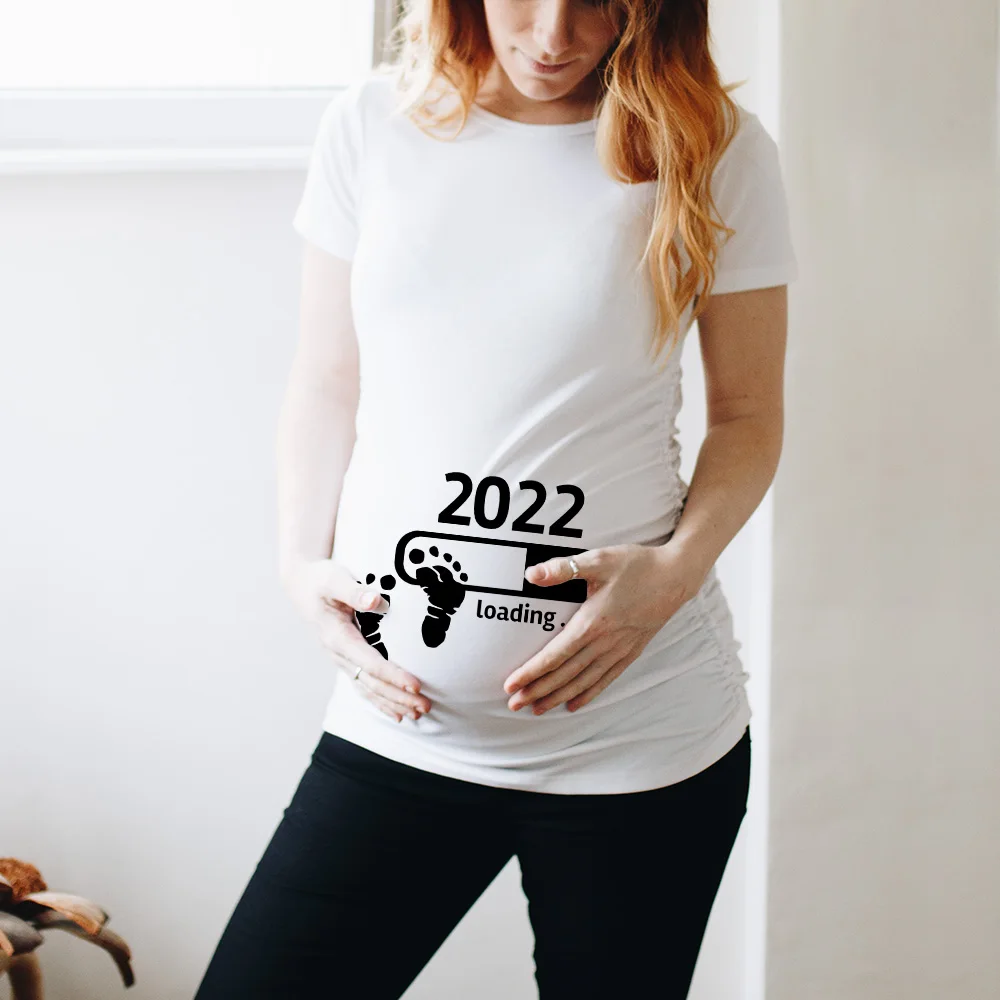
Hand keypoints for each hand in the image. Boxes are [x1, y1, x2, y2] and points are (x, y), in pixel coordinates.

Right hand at [280, 557, 431, 722]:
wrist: (302, 585)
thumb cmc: (321, 579)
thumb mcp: (334, 579)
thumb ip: (355, 591)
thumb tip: (376, 601)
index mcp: (337, 637)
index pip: (370, 663)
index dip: (393, 676)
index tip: (416, 685)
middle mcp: (338, 654)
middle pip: (371, 683)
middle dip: (398, 697)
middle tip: (425, 707)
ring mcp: (341, 660)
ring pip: (368, 689)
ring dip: (393, 703)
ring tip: (417, 715)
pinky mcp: (347, 659)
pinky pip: (364, 686)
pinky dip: (381, 701)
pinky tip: (397, 714)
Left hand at [503, 543, 699, 714]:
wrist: (676, 575)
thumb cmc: (636, 565)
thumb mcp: (598, 559)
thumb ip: (564, 568)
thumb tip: (532, 574)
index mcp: (593, 622)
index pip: (555, 655)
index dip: (531, 672)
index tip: (510, 686)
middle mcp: (605, 642)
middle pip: (565, 674)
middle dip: (538, 691)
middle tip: (514, 704)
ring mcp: (620, 649)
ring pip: (584, 681)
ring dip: (558, 697)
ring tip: (537, 709)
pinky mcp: (631, 651)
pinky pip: (606, 679)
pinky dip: (588, 694)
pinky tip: (574, 704)